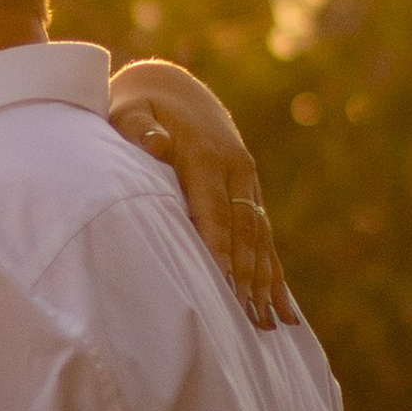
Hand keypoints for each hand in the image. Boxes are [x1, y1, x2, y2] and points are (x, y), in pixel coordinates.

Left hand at [107, 59, 296, 325]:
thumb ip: (138, 129)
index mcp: (204, 154)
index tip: (222, 283)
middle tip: (248, 317)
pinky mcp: (250, 193)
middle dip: (247, 276)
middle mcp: (234, 169)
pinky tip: (283, 307)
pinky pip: (264, 237)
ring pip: (260, 238)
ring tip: (268, 322)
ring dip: (265, 280)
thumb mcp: (128, 111)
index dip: (219, 247)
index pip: (214, 209)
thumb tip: (155, 144)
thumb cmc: (140, 108)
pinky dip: (273, 272)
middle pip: (244, 231)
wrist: (173, 89)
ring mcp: (247, 182)